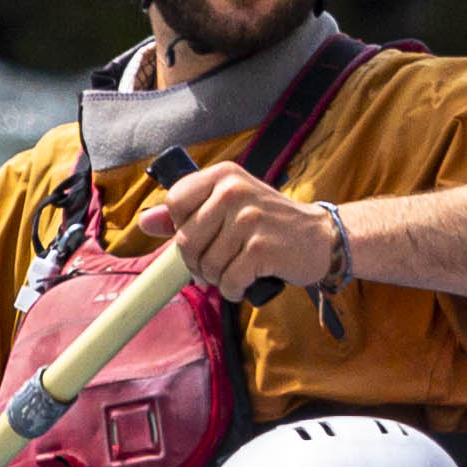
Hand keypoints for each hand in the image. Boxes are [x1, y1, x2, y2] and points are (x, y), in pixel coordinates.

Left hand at [134, 160, 336, 309]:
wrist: (322, 238)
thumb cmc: (271, 223)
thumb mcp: (230, 206)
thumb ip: (188, 211)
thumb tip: (145, 222)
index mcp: (223, 175)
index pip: (175, 203)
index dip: (181, 228)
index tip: (202, 236)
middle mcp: (233, 192)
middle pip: (185, 241)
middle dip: (197, 263)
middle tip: (219, 263)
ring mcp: (248, 219)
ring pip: (206, 266)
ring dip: (218, 278)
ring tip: (237, 270)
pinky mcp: (261, 249)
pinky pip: (228, 281)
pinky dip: (234, 290)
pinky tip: (248, 282)